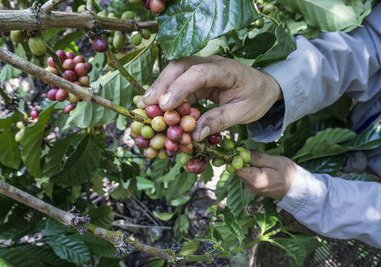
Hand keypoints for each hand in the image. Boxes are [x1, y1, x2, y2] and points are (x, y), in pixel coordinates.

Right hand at [139, 56, 280, 141]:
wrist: (264, 86)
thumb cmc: (256, 98)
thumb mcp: (242, 113)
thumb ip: (219, 121)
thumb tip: (194, 135)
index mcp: (226, 70)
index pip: (199, 74)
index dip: (180, 88)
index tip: (165, 106)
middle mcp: (210, 63)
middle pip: (180, 66)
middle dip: (161, 85)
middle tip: (146, 106)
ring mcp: (201, 67)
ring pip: (175, 72)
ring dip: (159, 88)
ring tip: (145, 107)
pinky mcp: (196, 75)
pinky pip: (178, 82)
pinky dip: (166, 94)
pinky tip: (157, 107)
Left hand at [236, 151, 295, 198]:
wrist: (297, 188)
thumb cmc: (288, 174)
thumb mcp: (275, 161)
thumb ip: (258, 158)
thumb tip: (244, 152)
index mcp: (255, 181)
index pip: (236, 168)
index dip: (237, 156)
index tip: (243, 147)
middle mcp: (250, 187)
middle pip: (238, 169)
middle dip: (242, 158)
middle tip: (250, 149)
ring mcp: (251, 188)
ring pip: (243, 172)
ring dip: (247, 163)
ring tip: (259, 158)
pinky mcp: (253, 187)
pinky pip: (248, 175)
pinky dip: (251, 168)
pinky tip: (260, 165)